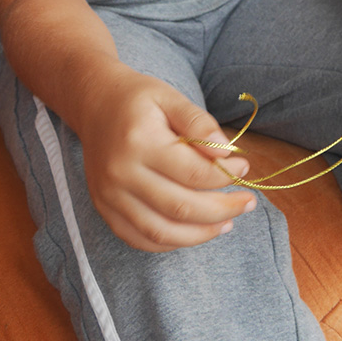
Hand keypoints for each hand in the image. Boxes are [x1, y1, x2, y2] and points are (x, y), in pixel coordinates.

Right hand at [79, 71, 254, 252]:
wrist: (95, 105)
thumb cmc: (138, 100)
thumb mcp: (171, 97)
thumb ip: (199, 123)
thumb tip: (227, 151)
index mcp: (140, 142)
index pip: (193, 173)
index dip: (226, 176)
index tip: (244, 167)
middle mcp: (120, 174)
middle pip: (181, 208)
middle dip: (222, 210)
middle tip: (247, 203)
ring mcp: (110, 196)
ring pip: (162, 232)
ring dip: (201, 234)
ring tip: (227, 223)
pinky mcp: (104, 209)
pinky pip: (140, 240)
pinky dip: (172, 243)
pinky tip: (195, 231)